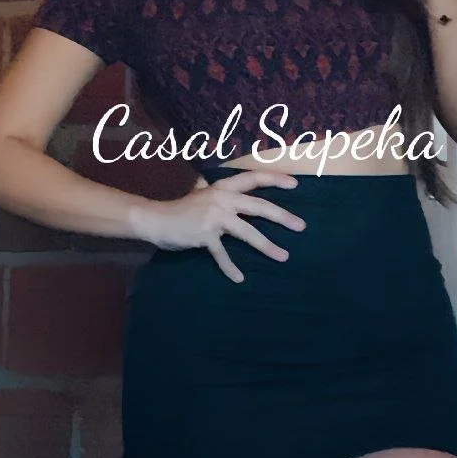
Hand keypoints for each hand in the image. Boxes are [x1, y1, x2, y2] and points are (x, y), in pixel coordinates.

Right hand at [128, 171, 306, 283]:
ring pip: (247, 232)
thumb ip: (215, 192)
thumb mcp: (201, 194)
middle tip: (301, 226)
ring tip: (283, 256)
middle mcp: (221, 199)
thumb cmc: (180, 209)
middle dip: (282, 216)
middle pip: (259, 206)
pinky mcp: (204, 235)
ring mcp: (213, 217)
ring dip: (267, 246)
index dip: (275, 179)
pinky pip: (222, 254)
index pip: (253, 178)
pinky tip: (239, 278)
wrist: (155, 219)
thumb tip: (220, 189)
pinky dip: (230, 267)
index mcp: (223, 187)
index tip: (295, 183)